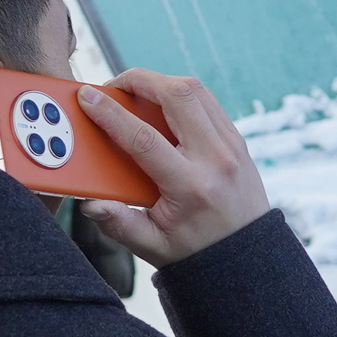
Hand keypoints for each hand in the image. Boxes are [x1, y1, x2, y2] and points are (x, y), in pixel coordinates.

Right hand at [75, 71, 269, 269]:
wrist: (247, 257)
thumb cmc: (197, 251)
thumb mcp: (152, 246)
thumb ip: (118, 223)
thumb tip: (91, 202)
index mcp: (190, 186)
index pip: (143, 138)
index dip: (111, 114)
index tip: (88, 97)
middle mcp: (215, 158)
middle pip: (177, 96)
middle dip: (139, 80)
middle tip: (114, 86)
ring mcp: (231, 145)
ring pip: (196, 91)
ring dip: (162, 82)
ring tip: (136, 92)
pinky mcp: (237, 140)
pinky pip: (208, 102)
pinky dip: (182, 95)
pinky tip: (162, 105)